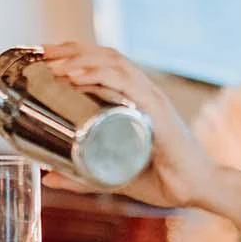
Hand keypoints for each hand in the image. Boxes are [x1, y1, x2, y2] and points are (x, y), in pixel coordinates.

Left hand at [40, 42, 214, 209]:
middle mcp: (145, 92)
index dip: (74, 54)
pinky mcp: (157, 111)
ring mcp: (152, 99)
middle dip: (71, 50)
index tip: (45, 56)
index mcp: (137, 99)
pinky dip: (100, 75)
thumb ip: (81, 178)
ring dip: (80, 59)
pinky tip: (76, 76)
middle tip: (41, 54)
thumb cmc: (164, 181)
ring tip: (53, 64)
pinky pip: (127, 84)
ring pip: (114, 64)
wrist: (199, 191)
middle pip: (106, 56)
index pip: (105, 63)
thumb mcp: (111, 177)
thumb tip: (48, 178)